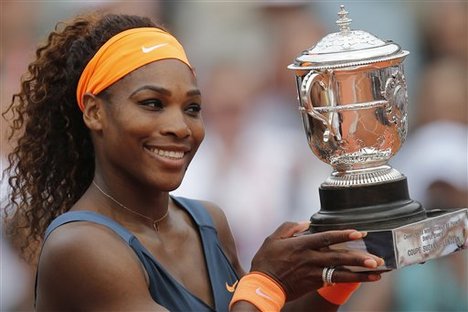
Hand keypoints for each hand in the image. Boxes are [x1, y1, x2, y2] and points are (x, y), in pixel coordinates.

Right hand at [250, 221, 383, 300]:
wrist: (264, 286)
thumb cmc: (266, 260)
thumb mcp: (273, 238)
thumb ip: (289, 228)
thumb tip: (305, 224)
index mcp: (301, 245)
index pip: (326, 238)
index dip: (343, 235)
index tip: (359, 233)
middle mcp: (311, 259)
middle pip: (339, 257)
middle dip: (359, 258)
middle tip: (377, 258)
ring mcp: (314, 273)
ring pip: (341, 272)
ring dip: (361, 273)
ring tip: (378, 272)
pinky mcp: (315, 283)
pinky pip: (336, 281)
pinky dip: (351, 280)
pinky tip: (364, 279)